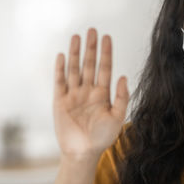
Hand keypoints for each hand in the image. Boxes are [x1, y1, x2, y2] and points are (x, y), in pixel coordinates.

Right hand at [53, 28, 128, 158]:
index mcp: (102, 93)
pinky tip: (63, 55)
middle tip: (92, 30)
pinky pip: (60, 81)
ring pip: (74, 69)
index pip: (105, 68)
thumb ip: (121, 97)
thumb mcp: (117, 117)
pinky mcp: (60, 101)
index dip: (106, 53)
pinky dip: (61, 69)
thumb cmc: (102, 137)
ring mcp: (73, 94)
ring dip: (75, 53)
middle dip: (91, 48)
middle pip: (89, 64)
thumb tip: (123, 76)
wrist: (83, 152)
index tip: (107, 37)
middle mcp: (88, 91)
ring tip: (77, 37)